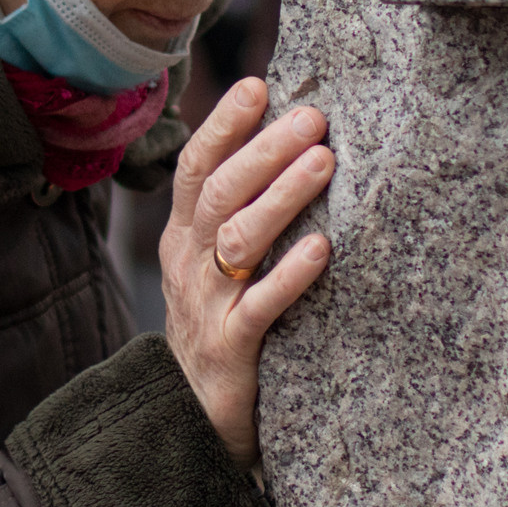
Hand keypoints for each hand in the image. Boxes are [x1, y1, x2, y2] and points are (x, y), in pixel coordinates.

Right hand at [161, 78, 333, 469]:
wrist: (190, 420)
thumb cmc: (221, 326)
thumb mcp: (215, 265)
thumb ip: (239, 211)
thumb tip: (288, 142)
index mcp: (184, 237)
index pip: (196, 168)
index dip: (223, 125)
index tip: (259, 87)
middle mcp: (188, 264)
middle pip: (219, 194)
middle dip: (265, 151)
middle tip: (311, 117)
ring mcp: (205, 307)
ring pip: (236, 240)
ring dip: (281, 198)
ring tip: (323, 163)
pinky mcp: (229, 350)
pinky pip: (257, 308)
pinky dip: (288, 276)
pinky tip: (321, 249)